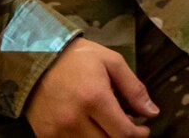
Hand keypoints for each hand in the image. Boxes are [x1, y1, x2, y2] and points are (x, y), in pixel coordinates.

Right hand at [24, 38, 158, 137]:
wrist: (37, 59)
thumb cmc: (78, 58)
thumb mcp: (112, 63)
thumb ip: (133, 89)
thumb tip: (152, 112)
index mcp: (94, 99)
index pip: (122, 132)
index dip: (138, 134)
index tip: (143, 129)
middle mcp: (74, 119)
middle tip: (128, 127)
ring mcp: (57, 130)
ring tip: (109, 125)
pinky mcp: (45, 135)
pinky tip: (91, 128)